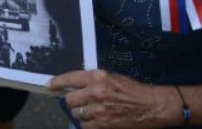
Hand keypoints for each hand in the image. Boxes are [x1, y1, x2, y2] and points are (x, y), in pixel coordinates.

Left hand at [48, 70, 175, 127]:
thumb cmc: (133, 90)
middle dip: (73, 102)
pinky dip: (89, 124)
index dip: (57, 82)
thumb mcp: (112, 78)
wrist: (151, 106)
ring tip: (94, 112)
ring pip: (77, 114)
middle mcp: (96, 92)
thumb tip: (74, 85)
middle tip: (80, 103)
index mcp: (98, 77)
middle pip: (69, 99)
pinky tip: (98, 121)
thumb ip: (92, 80)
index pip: (70, 78)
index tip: (49, 86)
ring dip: (82, 114)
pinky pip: (85, 126)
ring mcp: (98, 110)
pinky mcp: (103, 125)